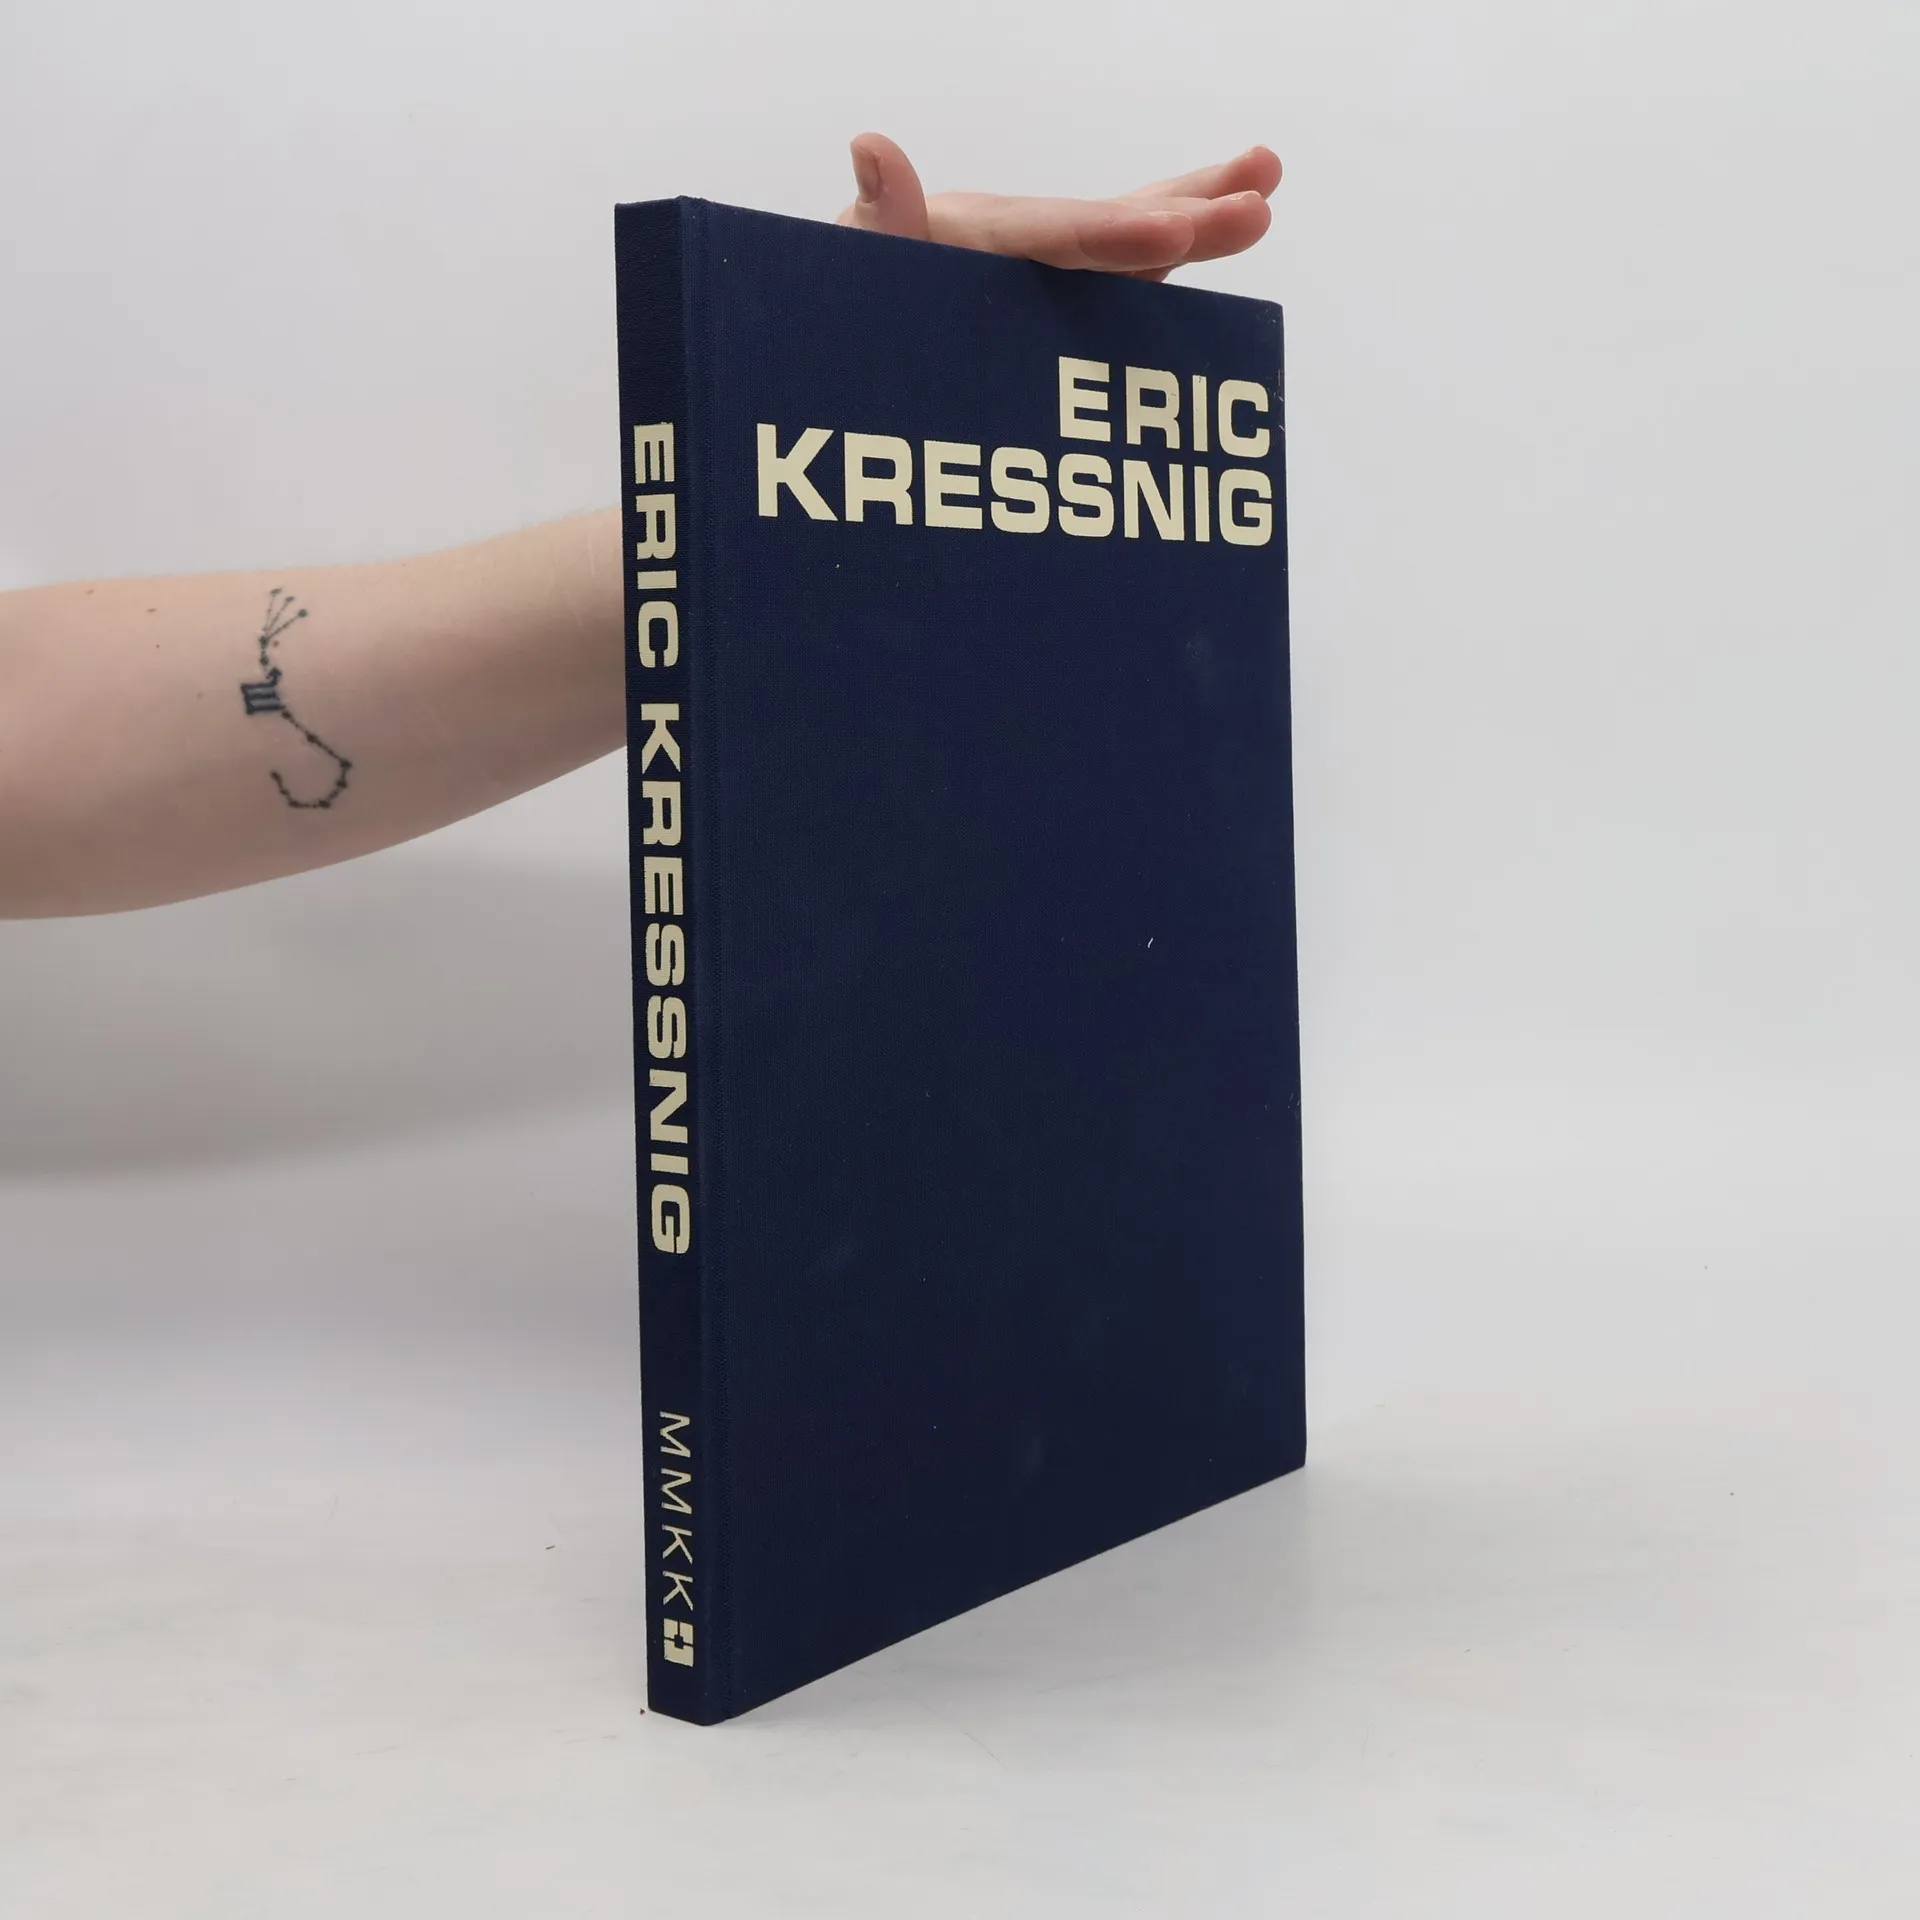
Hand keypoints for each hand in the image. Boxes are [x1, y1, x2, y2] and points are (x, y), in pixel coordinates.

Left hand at [835, 133, 1279, 281]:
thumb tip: (872, 147)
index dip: (1120, 236)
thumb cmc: (840, 301)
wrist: (834, 331)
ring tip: (1264, 195)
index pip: (1059, 236)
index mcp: (974, 234)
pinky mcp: (1046, 304)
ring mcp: (1038, 273)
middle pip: (1110, 226)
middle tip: (1259, 198)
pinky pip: (1114, 285)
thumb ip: (875, 219)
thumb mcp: (849, 266)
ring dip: (1196, 217)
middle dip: (1186, 214)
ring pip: (1127, 244)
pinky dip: (1164, 266)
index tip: (1179, 231)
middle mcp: (1018, 244)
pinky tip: (1217, 246)